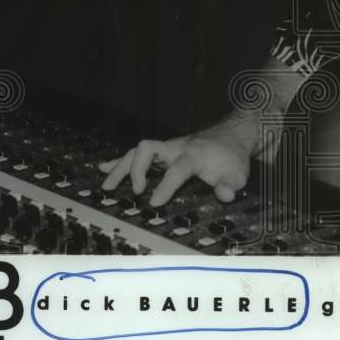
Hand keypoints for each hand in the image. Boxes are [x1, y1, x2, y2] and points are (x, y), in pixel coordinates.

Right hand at [98, 132, 249, 205]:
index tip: (155, 202)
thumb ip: (230, 185)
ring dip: (120, 167)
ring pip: (137, 151)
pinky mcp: (161, 152)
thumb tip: (225, 195)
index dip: (166, 185)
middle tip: (136, 192)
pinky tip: (103, 168)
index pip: (177, 168)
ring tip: (107, 186)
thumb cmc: (231, 158)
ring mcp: (166, 148)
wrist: (230, 137)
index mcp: (194, 154)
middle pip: (149, 149)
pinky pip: (137, 154)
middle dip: (137, 169)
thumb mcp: (237, 174)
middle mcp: (176, 148)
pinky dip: (119, 161)